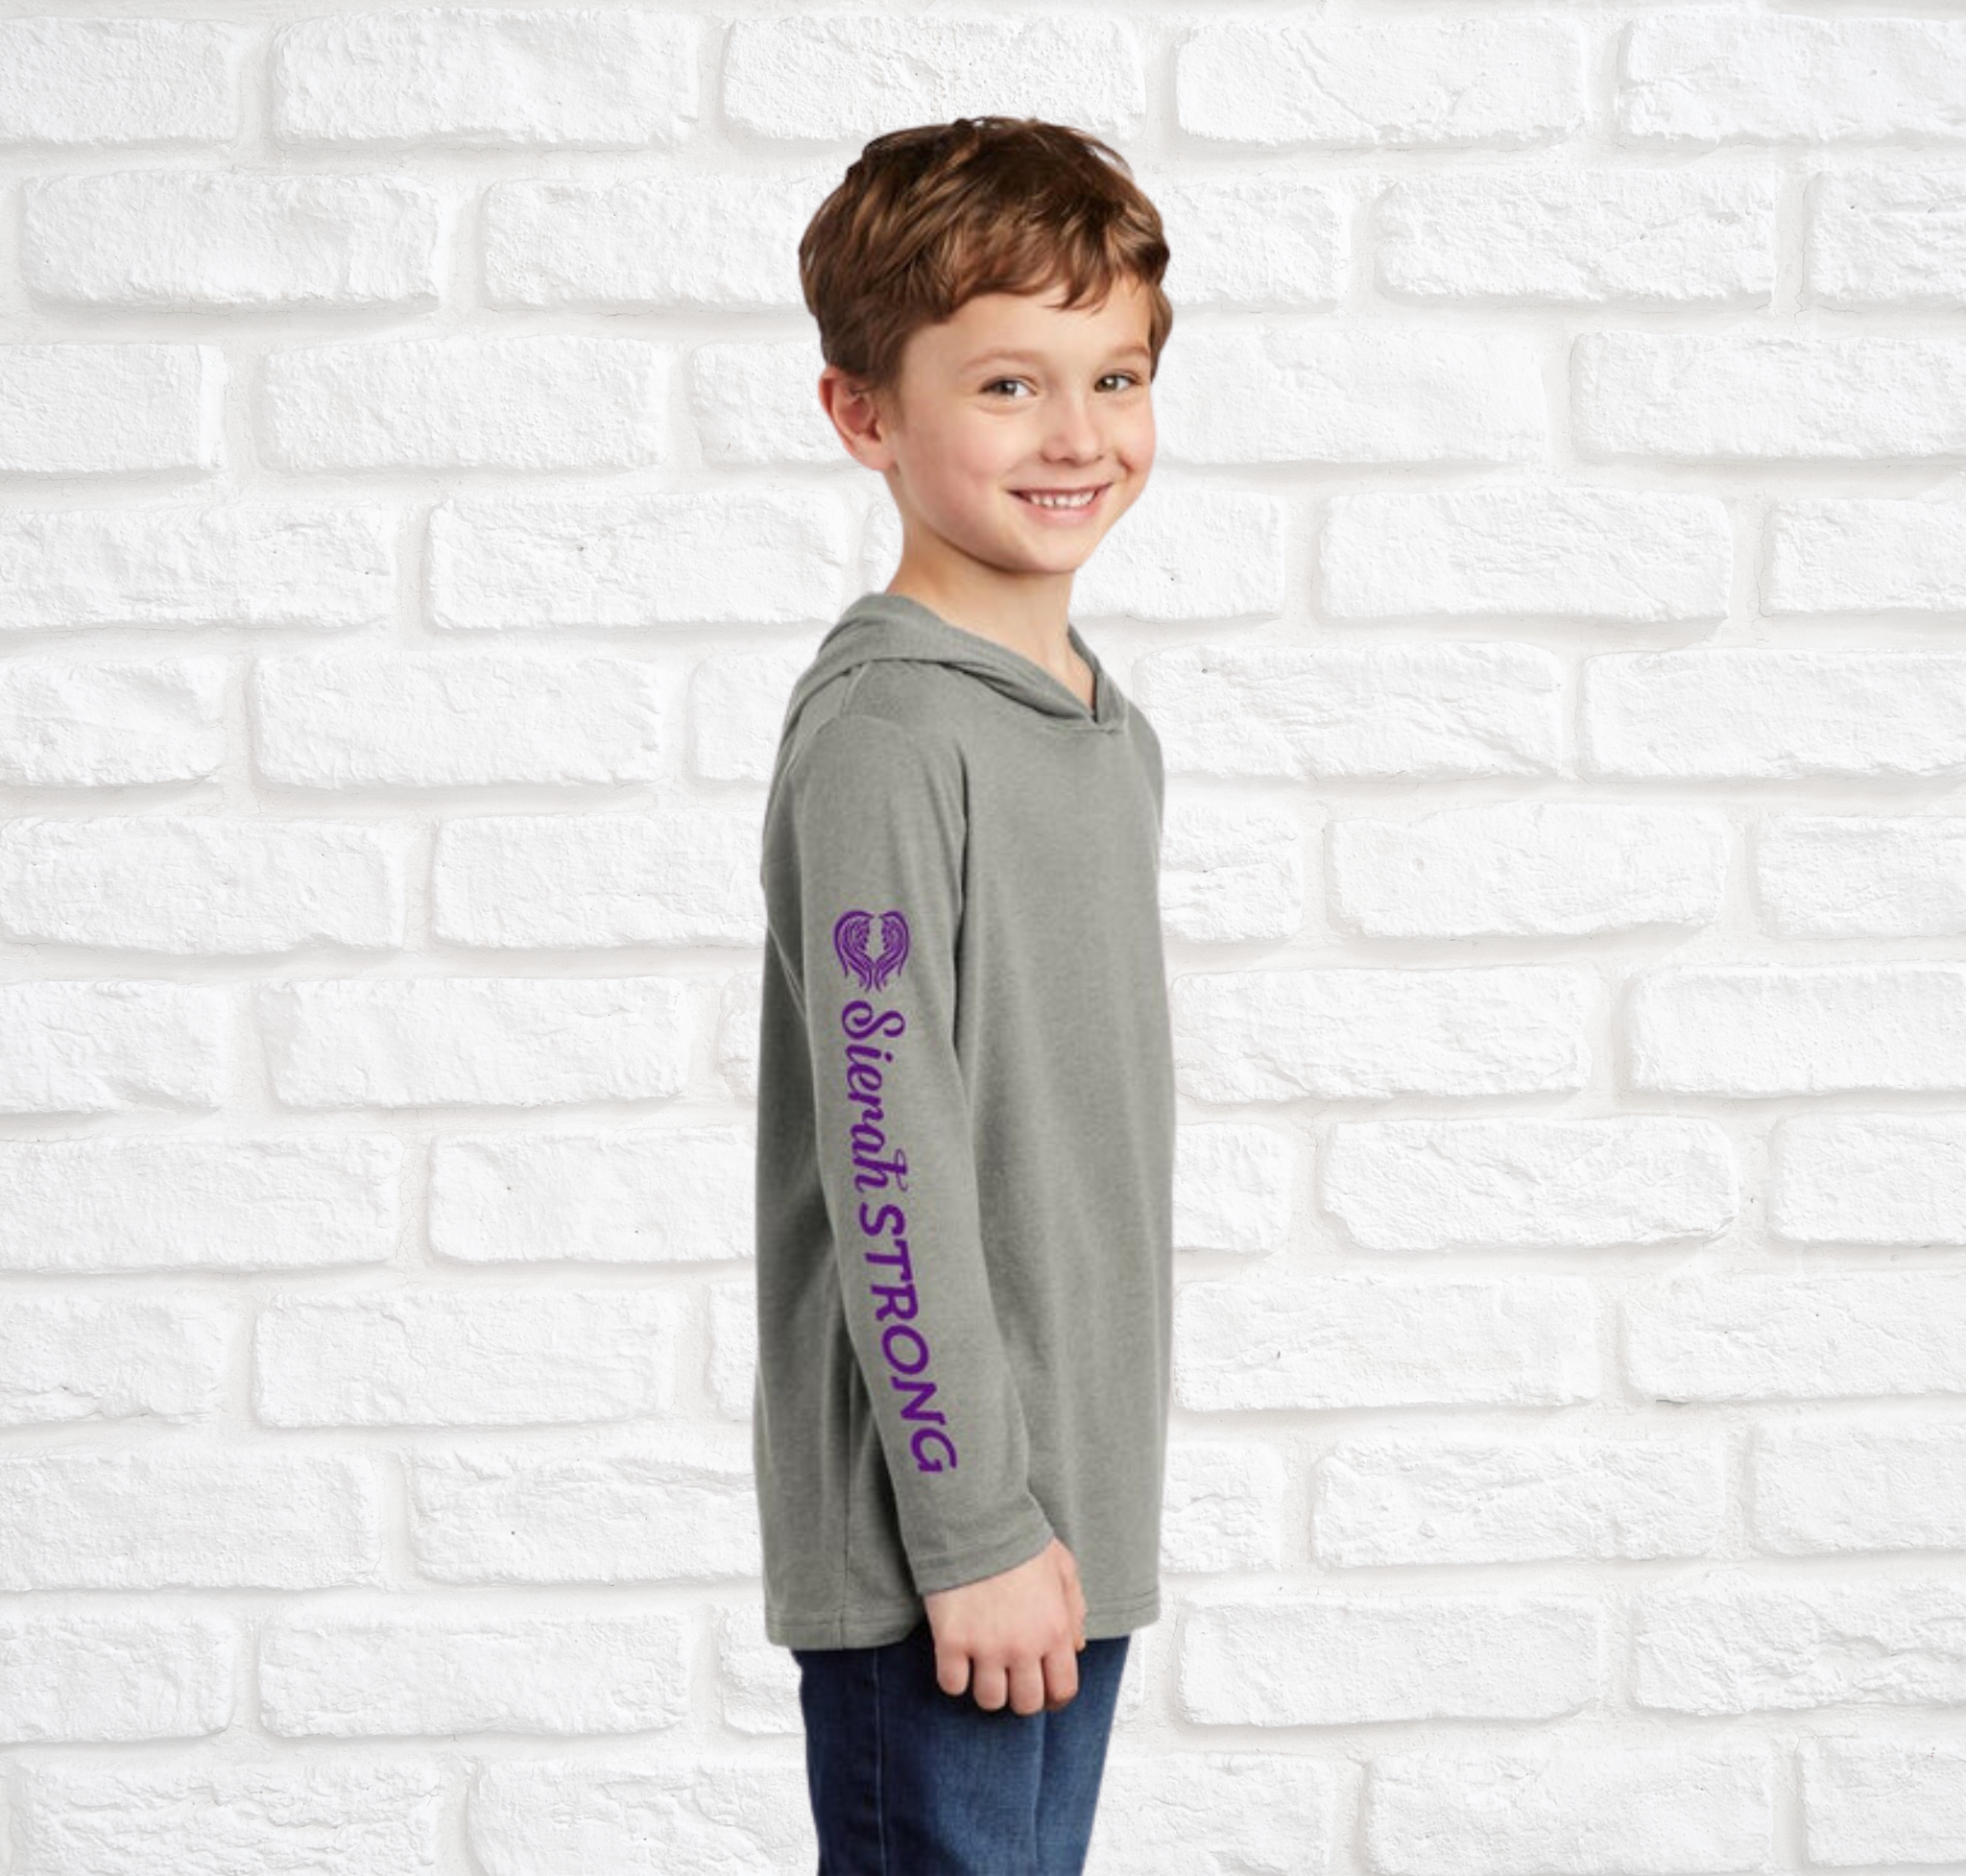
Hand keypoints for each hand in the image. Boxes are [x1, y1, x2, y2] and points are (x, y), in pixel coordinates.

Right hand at [923, 1537, 1087, 1714]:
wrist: (977, 1518)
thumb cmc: (1019, 1538)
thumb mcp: (1063, 1568)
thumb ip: (1074, 1611)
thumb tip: (1075, 1647)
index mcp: (1054, 1630)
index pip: (1062, 1690)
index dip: (1054, 1698)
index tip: (1044, 1694)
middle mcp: (1023, 1647)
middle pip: (1026, 1704)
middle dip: (1020, 1695)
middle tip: (1011, 1678)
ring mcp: (986, 1647)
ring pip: (989, 1701)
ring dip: (987, 1688)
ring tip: (983, 1667)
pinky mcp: (952, 1641)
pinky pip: (952, 1684)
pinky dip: (954, 1677)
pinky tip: (957, 1658)